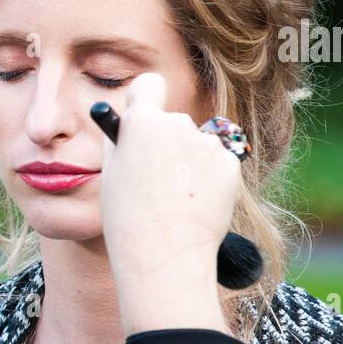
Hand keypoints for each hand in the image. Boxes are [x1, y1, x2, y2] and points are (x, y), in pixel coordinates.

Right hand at [98, 73, 241, 335]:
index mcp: (141, 124)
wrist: (165, 257)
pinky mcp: (230, 164)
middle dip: (165, 142)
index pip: (148, 85)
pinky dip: (208, 179)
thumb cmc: (128, 221)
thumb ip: (120, 143)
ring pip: (195, 145)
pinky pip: (215, 163)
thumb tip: (128, 123)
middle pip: (171, 122)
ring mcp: (207, 144)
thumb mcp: (112, 176)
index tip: (142, 114)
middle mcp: (177, 124)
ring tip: (175, 201)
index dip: (144, 99)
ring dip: (188, 163)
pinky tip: (195, 205)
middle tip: (156, 180)